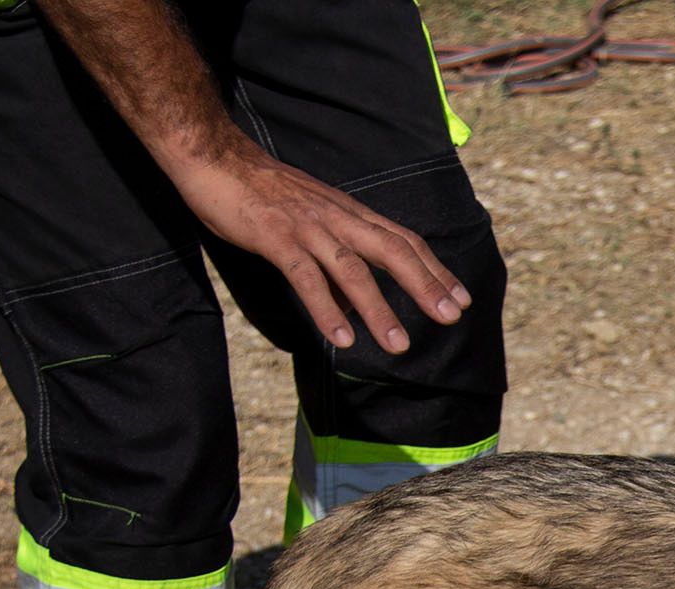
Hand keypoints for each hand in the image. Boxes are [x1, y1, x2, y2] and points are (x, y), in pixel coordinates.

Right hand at [168, 142, 471, 353]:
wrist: (214, 157)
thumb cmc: (263, 193)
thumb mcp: (311, 223)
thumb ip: (336, 264)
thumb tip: (356, 312)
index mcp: (349, 213)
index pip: (403, 240)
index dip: (434, 269)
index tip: (460, 299)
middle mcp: (337, 218)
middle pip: (392, 251)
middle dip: (424, 285)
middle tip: (450, 318)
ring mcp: (307, 226)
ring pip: (352, 270)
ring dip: (379, 310)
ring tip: (399, 346)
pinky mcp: (275, 237)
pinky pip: (306, 277)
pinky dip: (326, 309)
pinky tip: (342, 339)